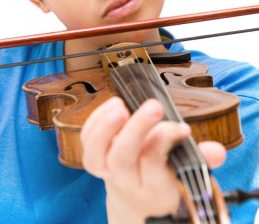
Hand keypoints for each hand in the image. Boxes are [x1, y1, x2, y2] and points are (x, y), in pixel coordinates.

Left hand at [80, 97, 225, 223]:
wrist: (136, 199)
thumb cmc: (163, 180)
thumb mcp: (185, 175)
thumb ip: (200, 161)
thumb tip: (216, 151)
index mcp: (153, 186)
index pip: (153, 162)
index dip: (165, 139)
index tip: (182, 126)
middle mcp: (125, 179)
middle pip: (122, 158)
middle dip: (136, 130)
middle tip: (154, 107)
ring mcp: (105, 169)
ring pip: (95, 155)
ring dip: (105, 127)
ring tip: (121, 106)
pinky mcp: (93, 157)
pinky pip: (87, 141)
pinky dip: (95, 120)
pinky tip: (113, 104)